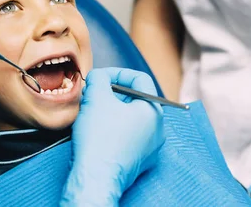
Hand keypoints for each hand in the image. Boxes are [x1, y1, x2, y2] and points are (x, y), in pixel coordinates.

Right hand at [61, 68, 164, 205]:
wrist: (96, 177)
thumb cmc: (99, 138)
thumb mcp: (96, 97)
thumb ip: (99, 78)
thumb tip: (99, 77)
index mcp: (154, 110)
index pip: (139, 79)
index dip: (116, 73)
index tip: (99, 78)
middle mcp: (158, 129)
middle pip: (135, 99)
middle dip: (111, 93)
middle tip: (93, 95)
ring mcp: (150, 148)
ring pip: (131, 118)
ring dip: (111, 110)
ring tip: (92, 113)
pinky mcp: (139, 161)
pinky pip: (128, 137)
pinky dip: (114, 129)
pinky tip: (98, 132)